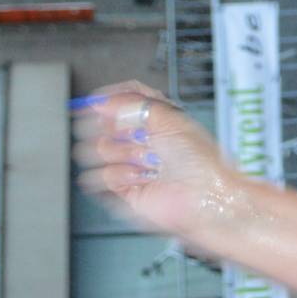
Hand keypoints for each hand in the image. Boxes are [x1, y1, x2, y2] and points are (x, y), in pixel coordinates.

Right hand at [71, 79, 247, 245]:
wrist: (202, 197)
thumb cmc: (200, 160)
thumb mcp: (170, 119)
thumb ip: (134, 104)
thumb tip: (103, 101)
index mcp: (159, 119)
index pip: (128, 101)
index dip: (110, 100)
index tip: (94, 103)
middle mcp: (146, 140)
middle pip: (109, 126)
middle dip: (114, 129)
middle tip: (127, 134)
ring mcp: (134, 163)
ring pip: (102, 149)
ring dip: (119, 153)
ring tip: (141, 160)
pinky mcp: (126, 187)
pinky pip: (103, 176)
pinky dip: (118, 175)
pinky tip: (137, 177)